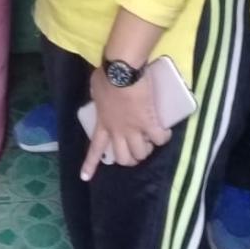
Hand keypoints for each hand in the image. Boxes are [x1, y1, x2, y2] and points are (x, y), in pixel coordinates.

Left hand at [80, 65, 170, 179]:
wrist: (121, 70)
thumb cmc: (106, 75)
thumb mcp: (96, 88)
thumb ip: (99, 96)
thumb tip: (101, 95)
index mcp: (103, 123)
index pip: (95, 148)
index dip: (90, 164)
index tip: (84, 178)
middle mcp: (117, 131)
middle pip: (123, 158)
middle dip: (131, 158)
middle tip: (136, 149)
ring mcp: (133, 129)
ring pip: (141, 154)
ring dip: (147, 149)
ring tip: (151, 140)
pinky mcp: (148, 123)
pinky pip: (159, 139)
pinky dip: (163, 137)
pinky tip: (165, 132)